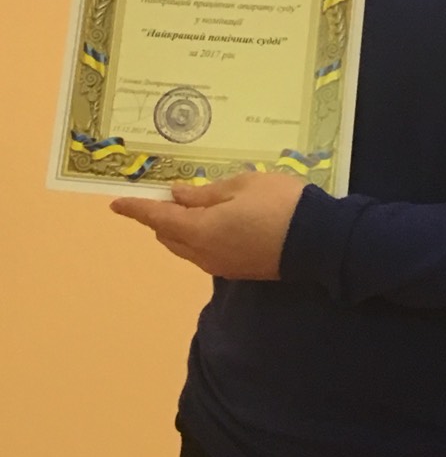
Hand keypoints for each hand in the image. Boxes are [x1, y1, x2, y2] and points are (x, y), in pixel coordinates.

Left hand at [110, 173, 305, 278]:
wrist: (319, 241)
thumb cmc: (280, 204)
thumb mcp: (242, 186)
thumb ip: (206, 194)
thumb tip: (178, 197)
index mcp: (201, 230)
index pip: (158, 219)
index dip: (136, 210)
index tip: (116, 204)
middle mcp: (204, 253)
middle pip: (169, 237)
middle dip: (161, 218)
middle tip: (169, 196)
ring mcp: (221, 266)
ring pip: (185, 249)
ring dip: (180, 230)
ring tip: (191, 207)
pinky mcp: (238, 271)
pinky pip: (204, 254)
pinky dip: (198, 239)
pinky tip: (214, 223)